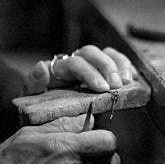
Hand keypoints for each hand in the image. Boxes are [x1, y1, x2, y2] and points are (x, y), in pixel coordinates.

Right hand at [0, 114, 119, 163]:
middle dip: (106, 153)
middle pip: (113, 162)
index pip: (108, 142)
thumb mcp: (31, 132)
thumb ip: (62, 124)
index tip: (93, 134)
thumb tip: (85, 120)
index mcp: (67, 149)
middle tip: (90, 148)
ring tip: (78, 163)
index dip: (104, 136)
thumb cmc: (10, 161)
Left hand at [23, 45, 138, 94]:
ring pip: (106, 53)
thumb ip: (34, 84)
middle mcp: (75, 61)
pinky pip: (117, 61)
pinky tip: (133, 79)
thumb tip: (42, 68)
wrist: (42, 110)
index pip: (75, 63)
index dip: (90, 73)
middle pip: (92, 53)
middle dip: (107, 67)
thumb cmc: (38, 104)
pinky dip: (127, 67)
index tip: (102, 88)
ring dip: (119, 65)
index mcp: (58, 68)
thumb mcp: (31, 97)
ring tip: (127, 81)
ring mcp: (90, 65)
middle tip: (117, 85)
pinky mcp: (103, 72)